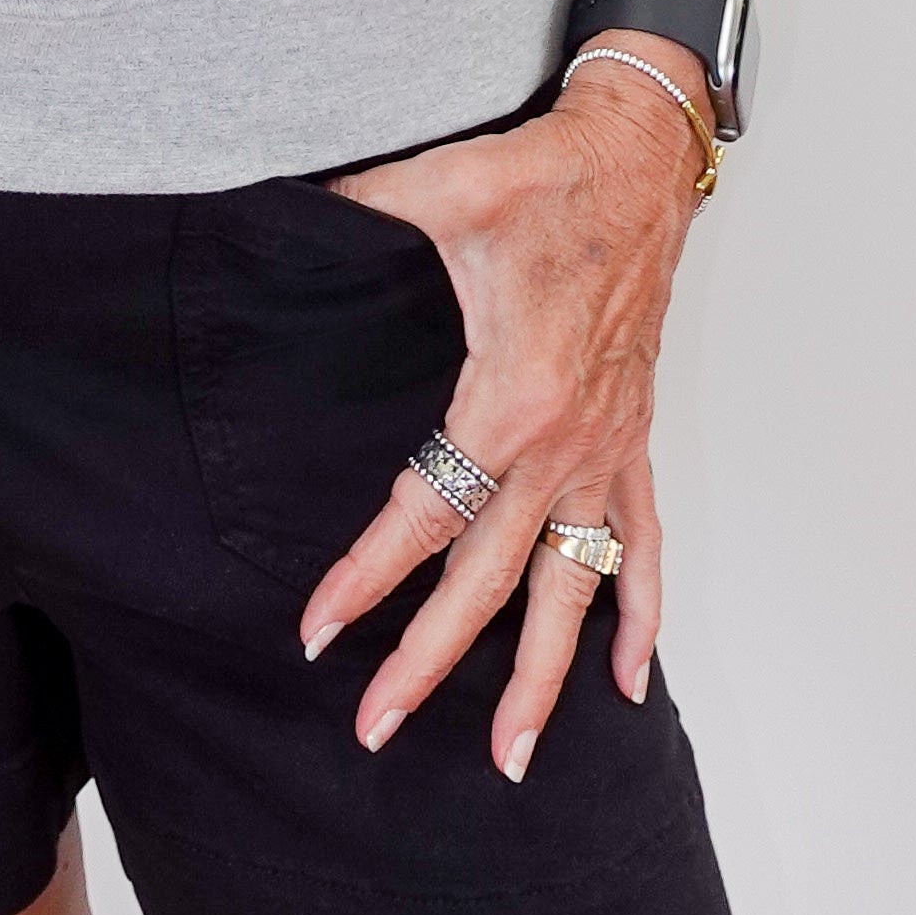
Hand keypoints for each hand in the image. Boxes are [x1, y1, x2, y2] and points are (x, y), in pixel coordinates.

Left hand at [295, 60, 708, 777]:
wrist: (641, 156)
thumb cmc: (547, 173)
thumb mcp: (441, 187)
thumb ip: (356, 211)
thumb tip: (274, 215)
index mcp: (514, 395)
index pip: (425, 510)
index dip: (365, 576)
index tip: (317, 630)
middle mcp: (566, 443)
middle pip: (492, 578)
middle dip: (433, 663)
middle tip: (378, 728)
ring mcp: (607, 449)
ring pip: (573, 588)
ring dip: (545, 679)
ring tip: (512, 758)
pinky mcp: (632, 438)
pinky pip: (641, 543)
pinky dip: (639, 615)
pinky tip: (627, 681)